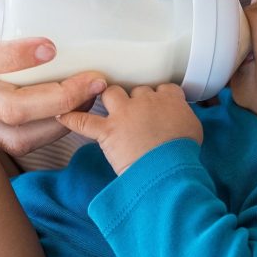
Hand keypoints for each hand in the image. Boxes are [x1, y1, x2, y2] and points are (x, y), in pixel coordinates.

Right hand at [0, 0, 108, 155]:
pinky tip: (71, 111)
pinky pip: (12, 142)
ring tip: (90, 98)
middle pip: (6, 108)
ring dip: (59, 122)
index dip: (14, 57)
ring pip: (14, 134)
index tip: (52, 47)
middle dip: (58, 99)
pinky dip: (48, 133)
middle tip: (95, 80)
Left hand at [57, 84, 202, 173]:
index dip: (158, 96)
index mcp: (169, 99)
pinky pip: (83, 121)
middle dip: (134, 100)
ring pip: (111, 93)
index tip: (157, 104)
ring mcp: (124, 113)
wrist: (168, 169)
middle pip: (136, 90)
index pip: (163, 88)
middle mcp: (145, 100)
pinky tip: (62, 116)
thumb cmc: (183, 153)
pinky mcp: (108, 130)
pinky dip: (72, 119)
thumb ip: (183, 117)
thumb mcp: (194, 130)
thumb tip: (178, 121)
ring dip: (109, 98)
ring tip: (107, 106)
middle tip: (135, 114)